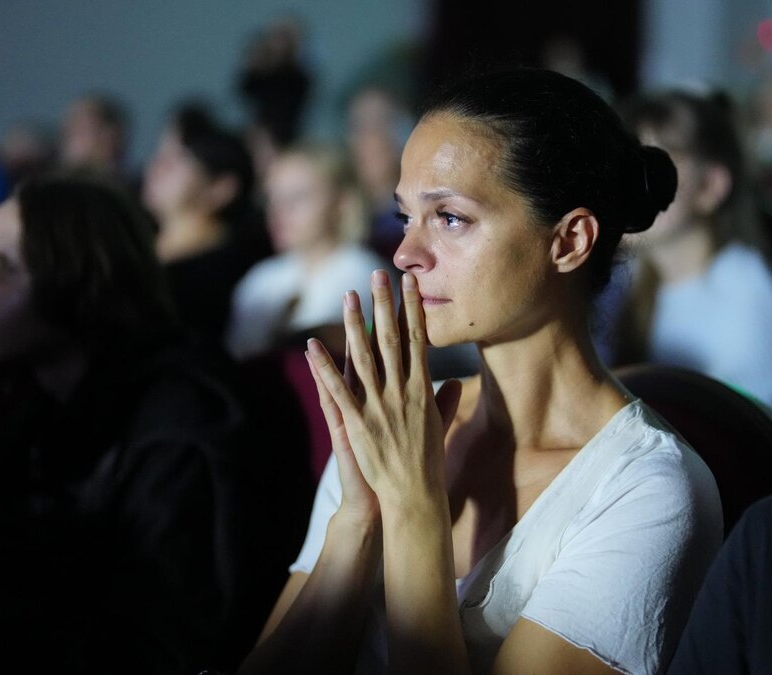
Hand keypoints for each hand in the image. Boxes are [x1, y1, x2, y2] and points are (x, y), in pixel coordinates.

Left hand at [304, 270, 461, 513]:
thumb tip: (457, 382)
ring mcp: (378, 407)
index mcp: (422, 390)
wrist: (414, 495)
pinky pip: (337, 391)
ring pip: (363, 358)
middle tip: (378, 274)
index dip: (413, 310)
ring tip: (347, 296)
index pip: (418, 340)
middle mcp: (401, 392)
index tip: (410, 283)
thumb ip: (445, 401)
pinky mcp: (358, 424)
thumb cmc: (428, 462)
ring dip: (354, 325)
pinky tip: (313, 346)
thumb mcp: (440, 426)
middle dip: (384, 304)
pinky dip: (324, 368)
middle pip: (392, 340)